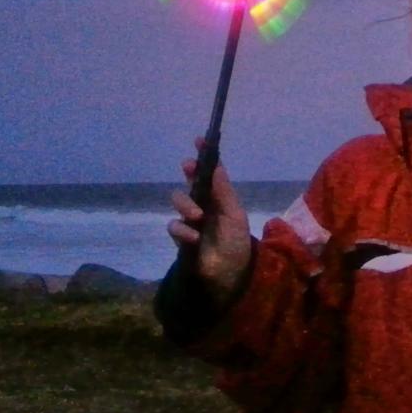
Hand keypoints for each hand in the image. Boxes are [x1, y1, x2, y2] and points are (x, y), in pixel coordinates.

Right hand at [167, 137, 251, 304]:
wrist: (231, 272)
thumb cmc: (237, 241)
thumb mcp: (234, 214)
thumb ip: (223, 191)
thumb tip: (216, 165)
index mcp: (220, 198)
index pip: (210, 173)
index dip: (204, 157)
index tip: (199, 141)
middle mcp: (204, 205)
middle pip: (191, 183)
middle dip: (189, 173)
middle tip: (188, 168)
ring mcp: (191, 221)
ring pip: (179, 201)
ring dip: (185, 205)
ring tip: (197, 217)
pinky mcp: (182, 237)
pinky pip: (174, 226)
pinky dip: (182, 230)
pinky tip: (194, 237)